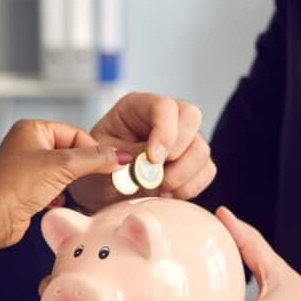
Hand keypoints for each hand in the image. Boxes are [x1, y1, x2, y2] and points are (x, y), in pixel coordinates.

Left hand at [0, 119, 131, 248]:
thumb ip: (94, 159)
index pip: (75, 133)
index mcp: (33, 129)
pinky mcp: (26, 188)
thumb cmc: (15, 187)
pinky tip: (54, 202)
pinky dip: (58, 195)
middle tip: (93, 180)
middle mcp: (27, 144)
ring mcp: (26, 166)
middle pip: (70, 153)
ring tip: (63, 192)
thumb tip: (120, 157)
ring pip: (62, 172)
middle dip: (79, 169)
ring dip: (68, 184)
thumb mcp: (62, 167)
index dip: (92, 150)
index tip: (109, 164)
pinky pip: (53, 187)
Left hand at [67, 92, 214, 212]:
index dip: (165, 131)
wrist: (98, 192)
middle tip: (157, 176)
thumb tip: (153, 162)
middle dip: (178, 150)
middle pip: (191, 116)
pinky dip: (190, 187)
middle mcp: (163, 118)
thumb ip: (124, 155)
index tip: (153, 160)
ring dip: (182, 174)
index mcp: (136, 107)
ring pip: (201, 148)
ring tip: (157, 189)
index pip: (163, 106)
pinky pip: (207, 171)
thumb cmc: (93, 169)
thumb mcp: (100, 159)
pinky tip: (166, 195)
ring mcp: (181, 139)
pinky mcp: (191, 162)